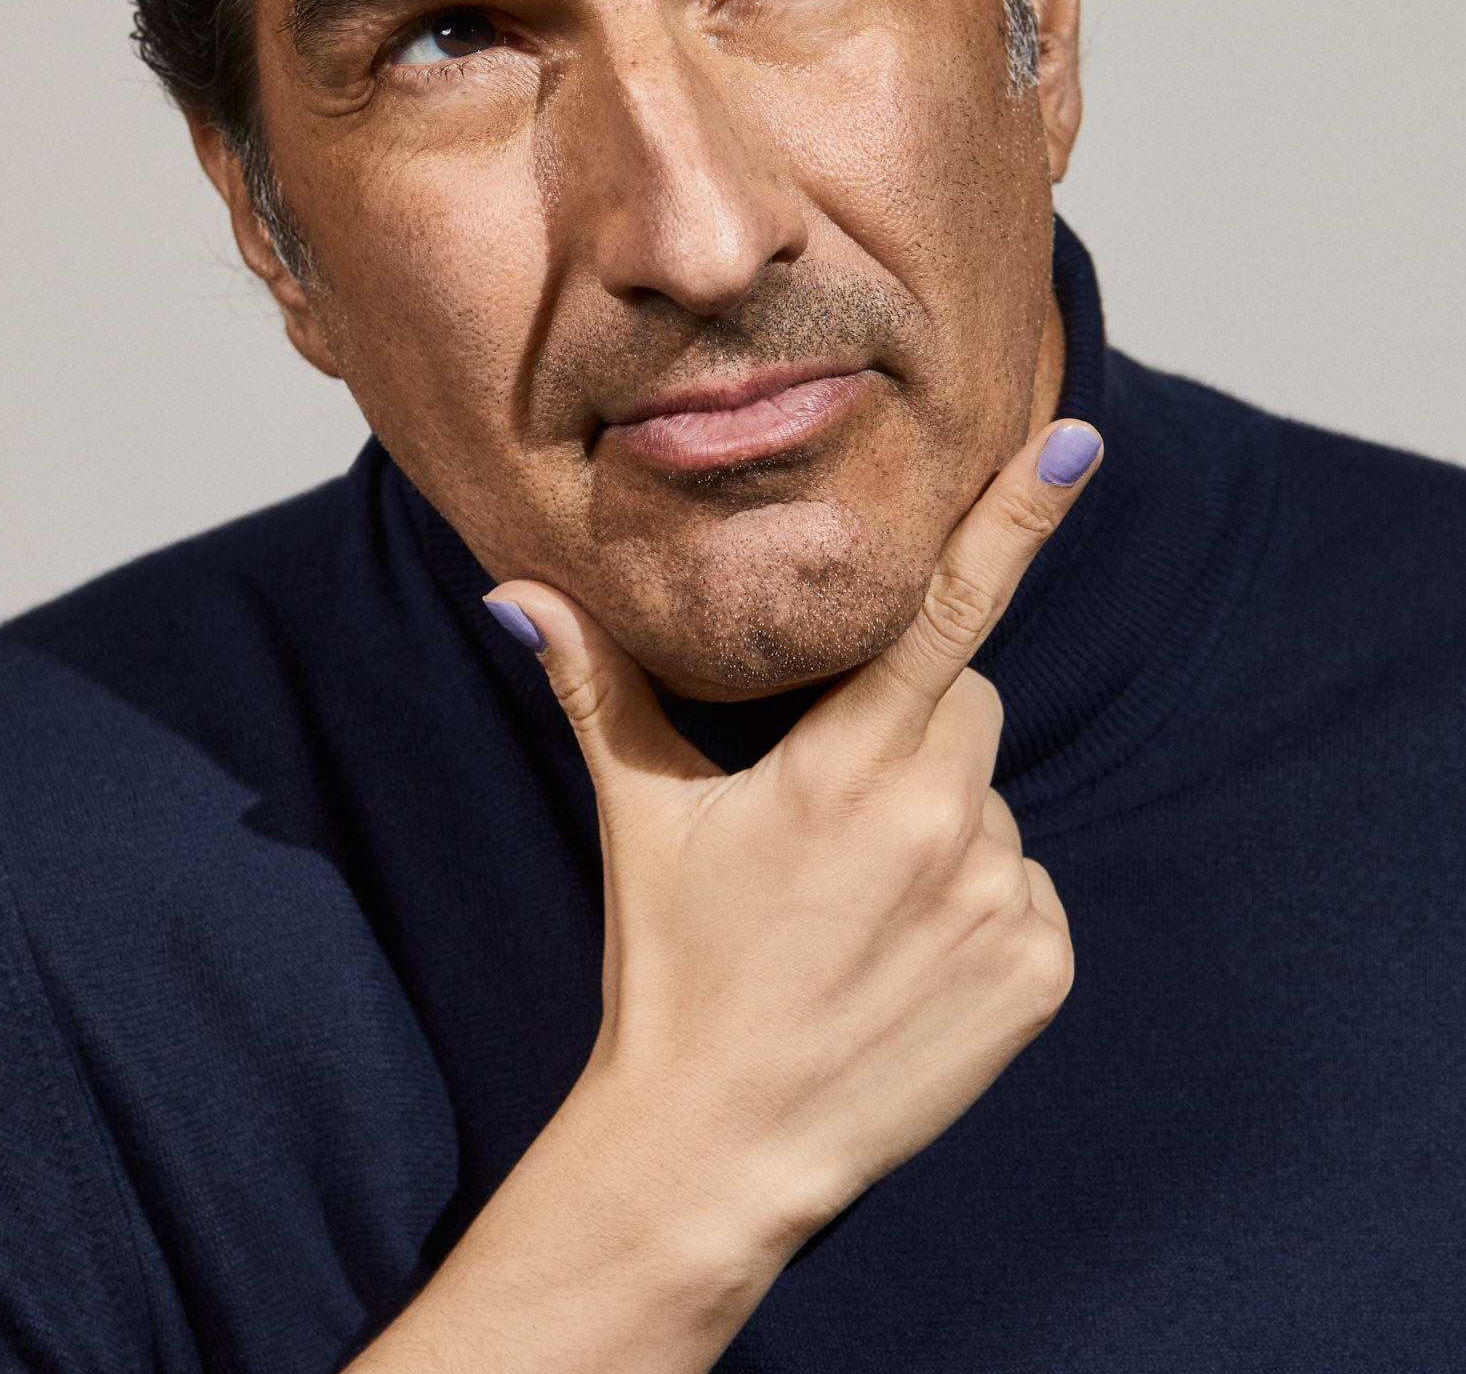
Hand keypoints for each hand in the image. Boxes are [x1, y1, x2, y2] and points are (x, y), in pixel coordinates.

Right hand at [491, 417, 1098, 1249]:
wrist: (721, 1151)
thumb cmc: (672, 968)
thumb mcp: (638, 816)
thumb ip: (593, 685)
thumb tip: (516, 589)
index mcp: (841, 768)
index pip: (943, 613)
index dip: (1013, 521)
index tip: (1077, 443)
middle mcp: (936, 825)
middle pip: (965, 695)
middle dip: (914, 719)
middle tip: (834, 802)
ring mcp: (997, 902)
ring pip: (995, 795)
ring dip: (946, 817)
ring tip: (860, 900)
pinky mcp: (1040, 973)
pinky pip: (1030, 887)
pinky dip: (983, 902)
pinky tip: (907, 957)